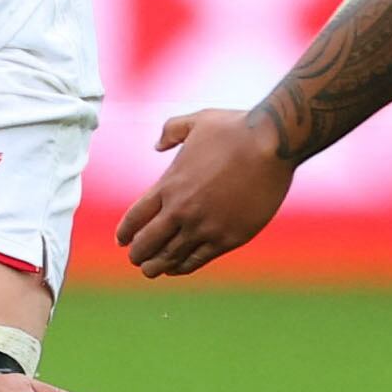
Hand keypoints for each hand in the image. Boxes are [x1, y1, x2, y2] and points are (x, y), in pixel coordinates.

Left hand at [116, 109, 293, 278]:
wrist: (270, 144)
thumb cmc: (235, 129)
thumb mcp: (196, 121)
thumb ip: (171, 131)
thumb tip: (157, 145)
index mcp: (169, 184)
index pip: (135, 217)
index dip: (125, 232)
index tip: (121, 240)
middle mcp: (181, 210)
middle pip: (147, 242)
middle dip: (137, 253)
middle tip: (135, 258)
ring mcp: (204, 226)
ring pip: (170, 256)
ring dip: (156, 265)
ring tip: (149, 270)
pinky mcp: (227, 238)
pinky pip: (197, 260)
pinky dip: (182, 267)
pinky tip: (176, 269)